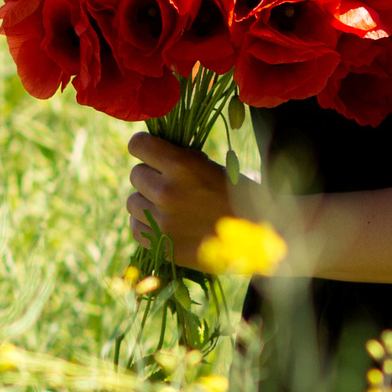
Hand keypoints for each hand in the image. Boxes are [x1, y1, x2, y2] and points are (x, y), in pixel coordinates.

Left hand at [123, 133, 239, 269]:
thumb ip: (179, 160)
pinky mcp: (163, 246)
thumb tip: (151, 153)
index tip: (149, 152)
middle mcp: (168, 191)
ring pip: (132, 203)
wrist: (259, 236)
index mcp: (182, 165)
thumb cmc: (237, 195)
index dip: (143, 147)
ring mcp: (163, 221)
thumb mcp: (210, 167)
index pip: (138, 145)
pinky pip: (136, 229)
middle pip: (135, 174)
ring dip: (146, 201)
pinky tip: (162, 223)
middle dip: (150, 176)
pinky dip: (145, 225)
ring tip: (167, 205)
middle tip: (169, 183)